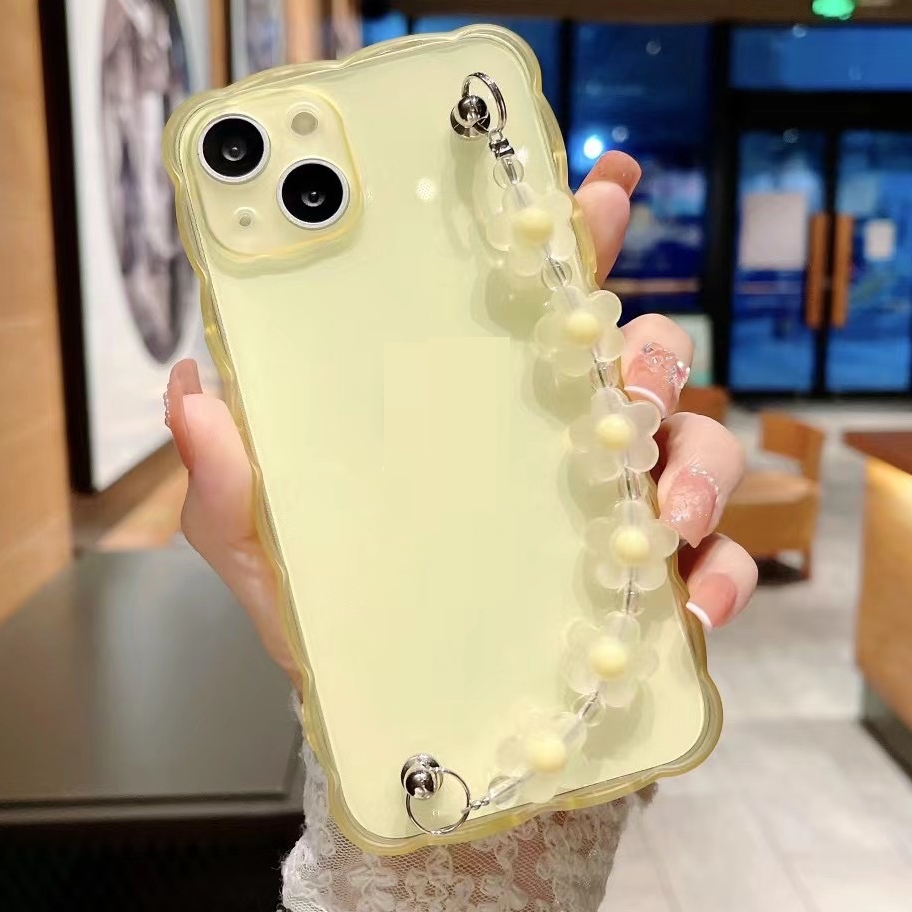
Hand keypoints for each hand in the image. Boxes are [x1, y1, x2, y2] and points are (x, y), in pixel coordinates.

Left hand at [165, 151, 756, 684]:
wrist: (396, 727)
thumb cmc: (333, 619)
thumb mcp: (266, 548)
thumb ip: (229, 479)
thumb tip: (191, 387)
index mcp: (479, 406)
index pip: (539, 299)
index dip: (581, 233)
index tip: (609, 184)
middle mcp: (559, 441)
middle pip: (642, 357)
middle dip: (655, 352)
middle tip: (627, 384)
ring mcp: (612, 511)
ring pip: (697, 444)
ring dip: (697, 466)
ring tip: (662, 517)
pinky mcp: (645, 589)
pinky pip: (713, 563)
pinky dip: (720, 576)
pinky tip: (689, 614)